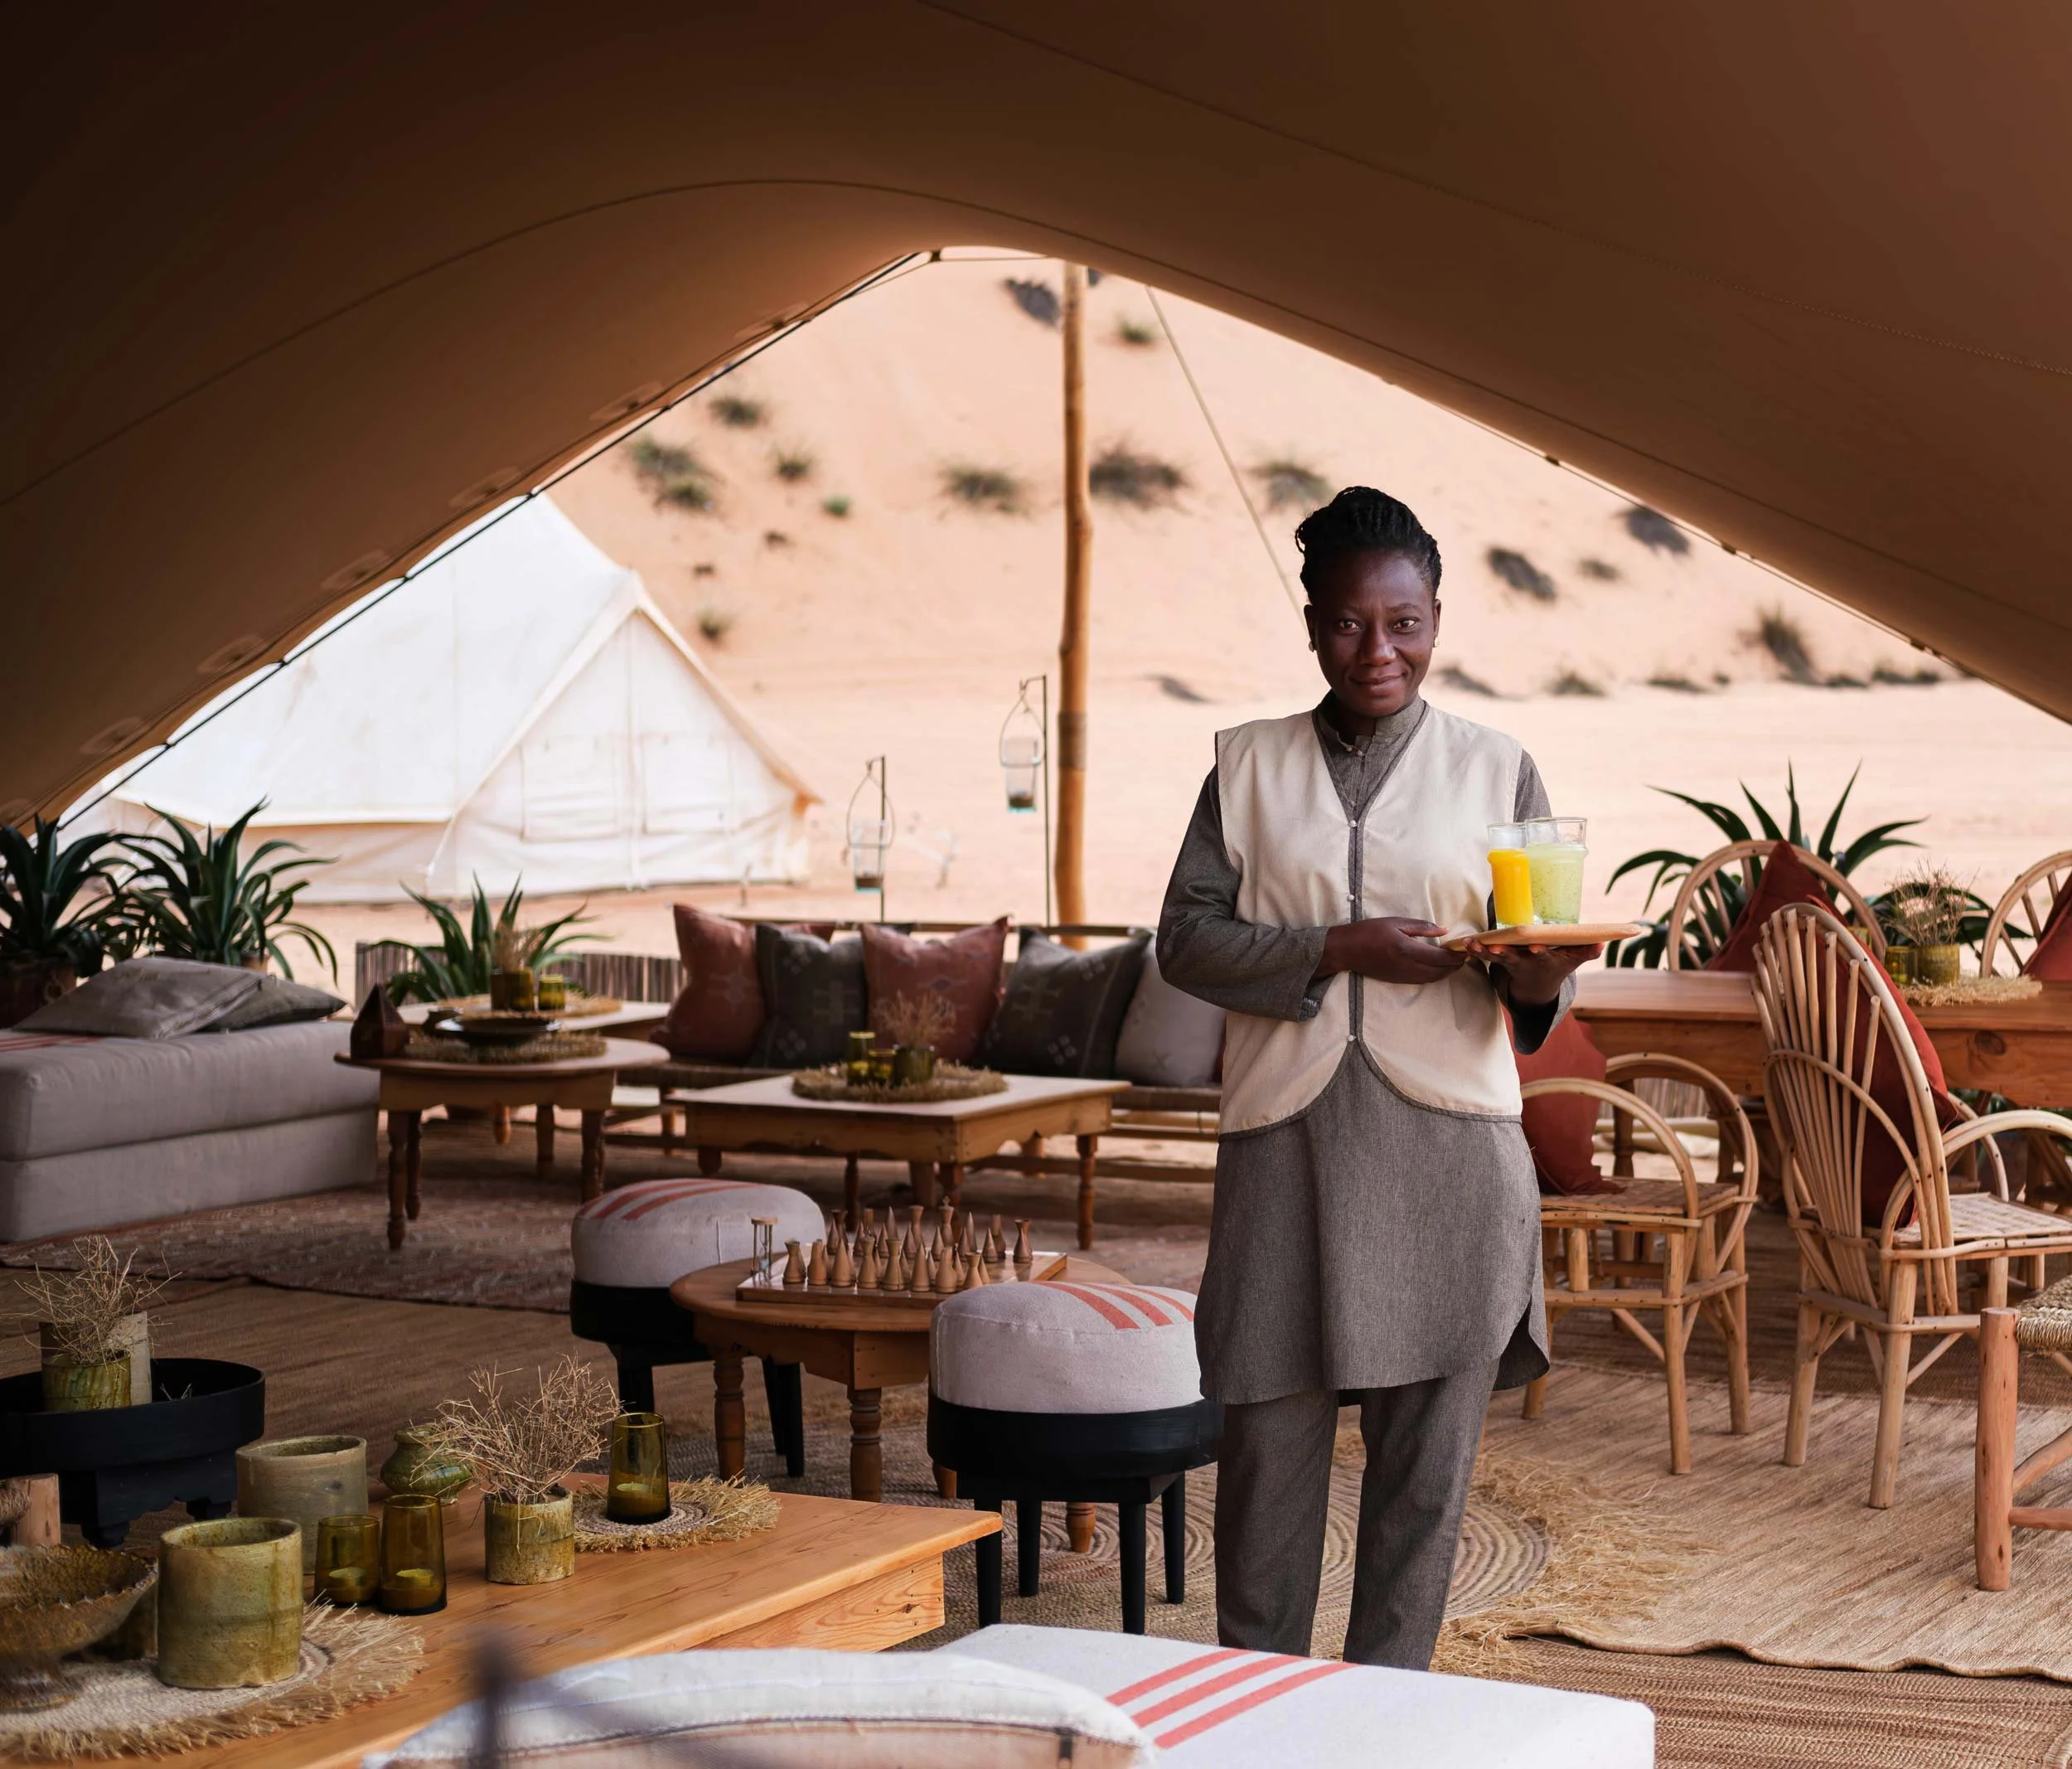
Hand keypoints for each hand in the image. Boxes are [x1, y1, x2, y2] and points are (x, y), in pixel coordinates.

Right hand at [1319, 918, 1467, 985]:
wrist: (1346, 950)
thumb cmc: (1369, 931)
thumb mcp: (1395, 922)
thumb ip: (1422, 927)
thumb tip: (1444, 930)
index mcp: (1407, 950)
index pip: (1439, 958)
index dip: (1455, 956)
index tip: (1465, 950)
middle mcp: (1407, 966)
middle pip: (1439, 971)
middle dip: (1454, 966)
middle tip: (1464, 957)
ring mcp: (1402, 976)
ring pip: (1432, 978)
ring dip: (1446, 973)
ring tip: (1454, 963)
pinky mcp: (1398, 980)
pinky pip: (1422, 981)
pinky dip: (1434, 976)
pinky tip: (1438, 969)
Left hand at [1464, 940, 1601, 1005]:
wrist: (1538, 986)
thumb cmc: (1557, 965)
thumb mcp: (1573, 960)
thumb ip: (1587, 952)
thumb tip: (1602, 943)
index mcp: (1544, 960)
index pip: (1543, 955)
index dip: (1540, 952)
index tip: (1536, 948)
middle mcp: (1526, 962)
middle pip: (1514, 957)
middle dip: (1505, 953)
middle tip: (1496, 949)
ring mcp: (1511, 961)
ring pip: (1495, 956)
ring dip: (1483, 951)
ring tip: (1471, 944)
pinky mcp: (1499, 959)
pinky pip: (1485, 954)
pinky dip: (1475, 950)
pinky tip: (1465, 943)